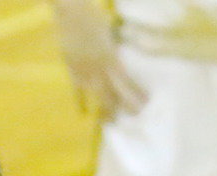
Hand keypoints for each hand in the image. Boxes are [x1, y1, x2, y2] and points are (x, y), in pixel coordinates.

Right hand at [51, 0, 147, 119]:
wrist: (71, 13)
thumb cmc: (93, 17)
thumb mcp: (110, 33)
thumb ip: (114, 49)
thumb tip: (120, 61)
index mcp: (110, 57)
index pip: (126, 81)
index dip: (136, 92)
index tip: (146, 101)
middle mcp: (98, 69)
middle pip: (112, 94)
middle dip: (123, 106)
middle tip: (134, 116)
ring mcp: (84, 72)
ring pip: (96, 96)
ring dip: (104, 109)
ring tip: (110, 121)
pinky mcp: (72, 71)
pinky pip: (77, 90)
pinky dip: (80, 101)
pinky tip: (83, 112)